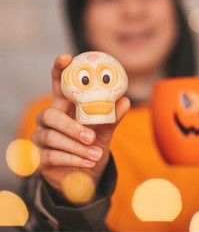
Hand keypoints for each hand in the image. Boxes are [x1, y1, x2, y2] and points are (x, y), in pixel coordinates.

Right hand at [32, 54, 129, 194]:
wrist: (86, 174)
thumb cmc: (92, 146)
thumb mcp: (104, 131)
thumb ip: (112, 117)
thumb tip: (125, 100)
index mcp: (65, 107)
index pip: (58, 84)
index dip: (59, 69)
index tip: (66, 57)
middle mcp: (49, 119)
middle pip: (51, 115)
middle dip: (72, 127)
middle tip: (91, 137)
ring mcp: (41, 138)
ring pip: (53, 138)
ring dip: (77, 148)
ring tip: (96, 154)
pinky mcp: (39, 158)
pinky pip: (52, 156)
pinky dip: (73, 160)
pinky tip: (89, 162)